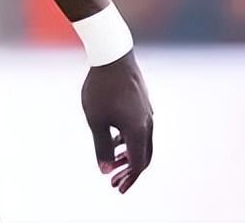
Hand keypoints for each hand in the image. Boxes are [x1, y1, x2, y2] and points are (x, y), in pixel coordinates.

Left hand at [81, 50, 153, 192]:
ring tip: (112, 163)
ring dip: (128, 155)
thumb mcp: (96, 120)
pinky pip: (138, 128)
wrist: (112, 55)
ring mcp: (146, 113)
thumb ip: (101, 146)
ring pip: (141, 142)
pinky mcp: (142, 103)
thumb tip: (104, 170)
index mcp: (138, 131)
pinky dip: (128, 140)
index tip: (117, 189)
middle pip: (143, 155)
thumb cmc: (101, 88)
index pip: (138, 164)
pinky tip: (114, 140)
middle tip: (114, 182)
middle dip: (129, 171)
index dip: (128, 179)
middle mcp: (147, 124)